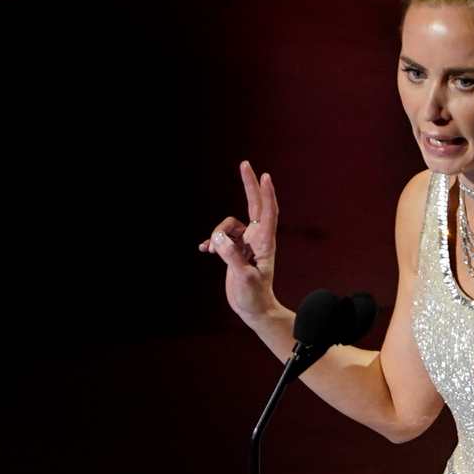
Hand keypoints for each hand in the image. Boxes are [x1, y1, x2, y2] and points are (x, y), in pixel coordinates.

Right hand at [198, 160, 279, 324]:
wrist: (253, 310)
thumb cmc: (253, 297)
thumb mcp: (243, 278)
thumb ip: (232, 257)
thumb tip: (219, 239)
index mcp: (265, 244)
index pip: (268, 213)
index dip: (266, 194)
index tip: (265, 176)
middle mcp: (258, 239)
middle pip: (254, 206)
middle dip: (249, 185)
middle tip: (245, 164)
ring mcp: (247, 243)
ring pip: (228, 226)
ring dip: (217, 235)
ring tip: (215, 253)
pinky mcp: (236, 250)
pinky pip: (221, 237)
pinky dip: (213, 242)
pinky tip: (205, 251)